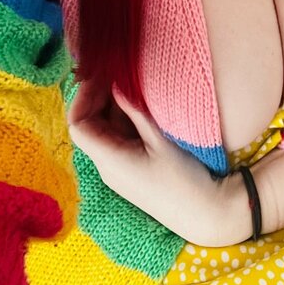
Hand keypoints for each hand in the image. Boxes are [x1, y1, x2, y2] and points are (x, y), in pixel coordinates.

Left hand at [66, 78, 237, 244]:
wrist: (206, 213)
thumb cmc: (183, 179)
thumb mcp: (160, 139)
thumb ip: (135, 110)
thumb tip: (117, 83)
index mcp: (109, 160)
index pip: (78, 125)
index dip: (83, 97)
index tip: (102, 75)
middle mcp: (109, 165)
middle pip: (90, 124)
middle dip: (100, 97)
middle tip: (118, 72)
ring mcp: (121, 167)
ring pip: (107, 129)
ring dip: (116, 106)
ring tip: (134, 83)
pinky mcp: (134, 167)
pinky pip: (121, 137)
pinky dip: (127, 118)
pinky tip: (143, 104)